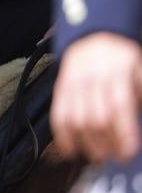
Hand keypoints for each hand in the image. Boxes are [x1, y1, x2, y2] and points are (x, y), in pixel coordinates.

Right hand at [51, 32, 141, 162]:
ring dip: (86, 143)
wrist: (93, 35)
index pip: (119, 107)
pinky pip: (58, 114)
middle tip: (115, 157)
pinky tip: (71, 149)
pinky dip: (62, 135)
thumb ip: (140, 93)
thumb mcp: (140, 70)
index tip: (128, 152)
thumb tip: (140, 122)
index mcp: (117, 73)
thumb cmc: (122, 59)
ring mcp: (74, 84)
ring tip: (98, 156)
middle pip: (96, 117)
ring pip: (76, 119)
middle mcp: (92, 79)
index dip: (123, 133)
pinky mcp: (60, 88)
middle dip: (106, 143)